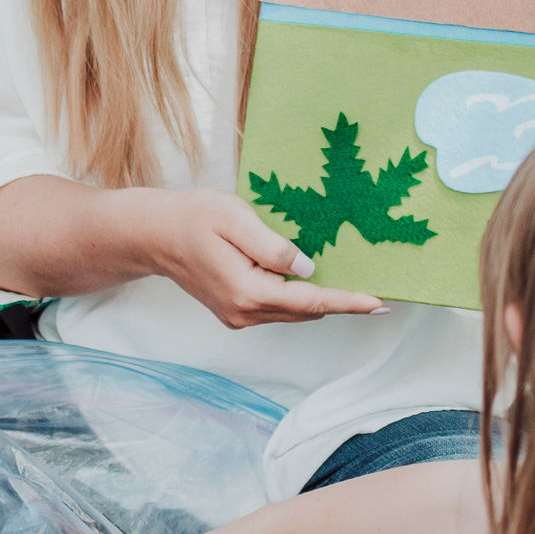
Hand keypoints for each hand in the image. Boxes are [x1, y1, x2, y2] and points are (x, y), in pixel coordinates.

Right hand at [130, 188, 384, 330]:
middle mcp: (244, 313)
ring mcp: (238, 316)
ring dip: (316, 296)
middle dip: (338, 299)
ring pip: (292, 311)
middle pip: (306, 310)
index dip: (349, 302)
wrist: (153, 234)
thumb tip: (308, 268)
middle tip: (370, 283)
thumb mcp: (235, 218)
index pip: (311, 301)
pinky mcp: (234, 312)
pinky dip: (295, 296)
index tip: (381, 304)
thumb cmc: (192, 217)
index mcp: (247, 291)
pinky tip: (301, 275)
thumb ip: (273, 246)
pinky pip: (277, 308)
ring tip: (341, 276)